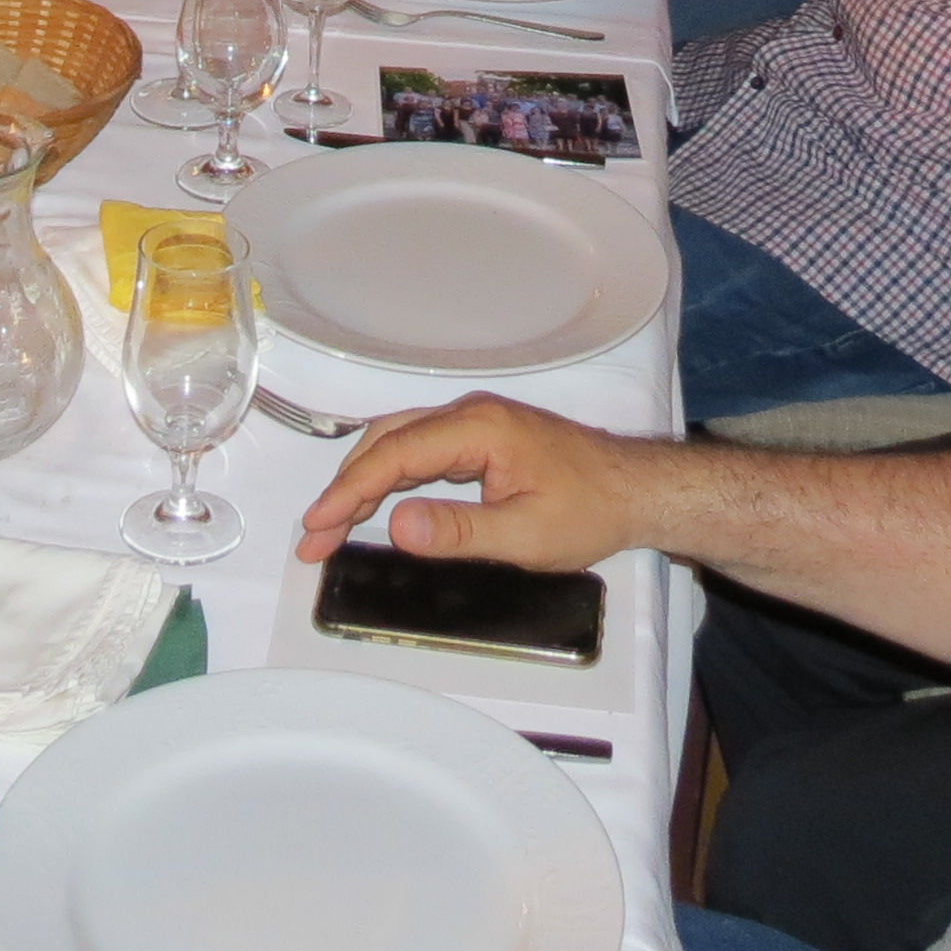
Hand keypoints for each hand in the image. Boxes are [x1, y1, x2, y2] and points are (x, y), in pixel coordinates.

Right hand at [296, 392, 659, 569]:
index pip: (394, 455)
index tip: (317, 528)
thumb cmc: (591, 510)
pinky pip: (421, 450)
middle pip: (387, 441)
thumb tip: (396, 527)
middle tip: (314, 536)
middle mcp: (470, 414)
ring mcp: (476, 423)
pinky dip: (390, 475)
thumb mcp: (525, 535)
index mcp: (478, 428)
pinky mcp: (482, 439)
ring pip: (400, 442)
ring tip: (333, 524)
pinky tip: (377, 503)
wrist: (636, 490)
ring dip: (363, 480)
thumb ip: (459, 531)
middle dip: (345, 487)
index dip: (349, 492)